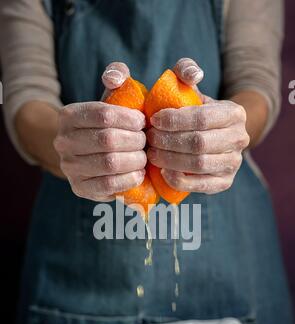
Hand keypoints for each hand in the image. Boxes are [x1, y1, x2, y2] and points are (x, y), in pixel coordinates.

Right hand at [54, 62, 145, 200]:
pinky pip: (108, 185)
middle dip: (135, 141)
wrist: (89, 155)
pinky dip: (129, 179)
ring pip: (110, 163)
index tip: (142, 122)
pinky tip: (139, 173)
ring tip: (143, 157)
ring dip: (135, 160)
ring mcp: (69, 167)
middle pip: (108, 140)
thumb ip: (116, 76)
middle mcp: (63, 142)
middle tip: (146, 141)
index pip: (104, 115)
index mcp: (68, 116)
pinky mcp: (79, 188)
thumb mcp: (110, 97)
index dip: (129, 119)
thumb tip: (115, 78)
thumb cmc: (108, 124)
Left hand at [147, 58, 249, 194]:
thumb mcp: (192, 88)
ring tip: (152, 154)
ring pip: (198, 165)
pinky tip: (163, 172)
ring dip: (170, 160)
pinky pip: (200, 185)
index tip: (153, 120)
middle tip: (149, 139)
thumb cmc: (195, 110)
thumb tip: (193, 75)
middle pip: (199, 143)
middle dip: (169, 142)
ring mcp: (233, 163)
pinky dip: (178, 180)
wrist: (215, 136)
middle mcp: (240, 139)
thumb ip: (186, 71)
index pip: (202, 118)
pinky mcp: (224, 183)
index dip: (174, 120)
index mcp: (235, 113)